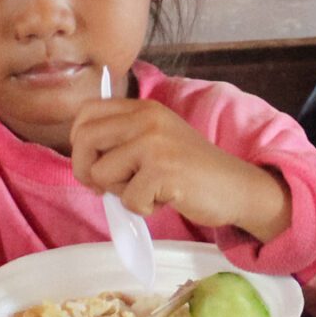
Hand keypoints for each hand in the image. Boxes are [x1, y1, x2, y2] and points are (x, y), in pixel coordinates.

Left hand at [71, 91, 293, 240]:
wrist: (236, 186)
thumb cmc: (191, 170)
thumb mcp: (157, 139)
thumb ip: (123, 138)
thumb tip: (81, 156)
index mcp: (143, 108)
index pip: (86, 113)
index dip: (79, 143)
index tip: (95, 163)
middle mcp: (146, 119)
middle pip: (84, 140)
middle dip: (86, 170)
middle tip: (106, 187)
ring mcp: (155, 144)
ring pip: (101, 172)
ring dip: (120, 192)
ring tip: (148, 189)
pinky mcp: (163, 171)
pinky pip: (128, 199)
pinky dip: (142, 208)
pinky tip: (164, 199)